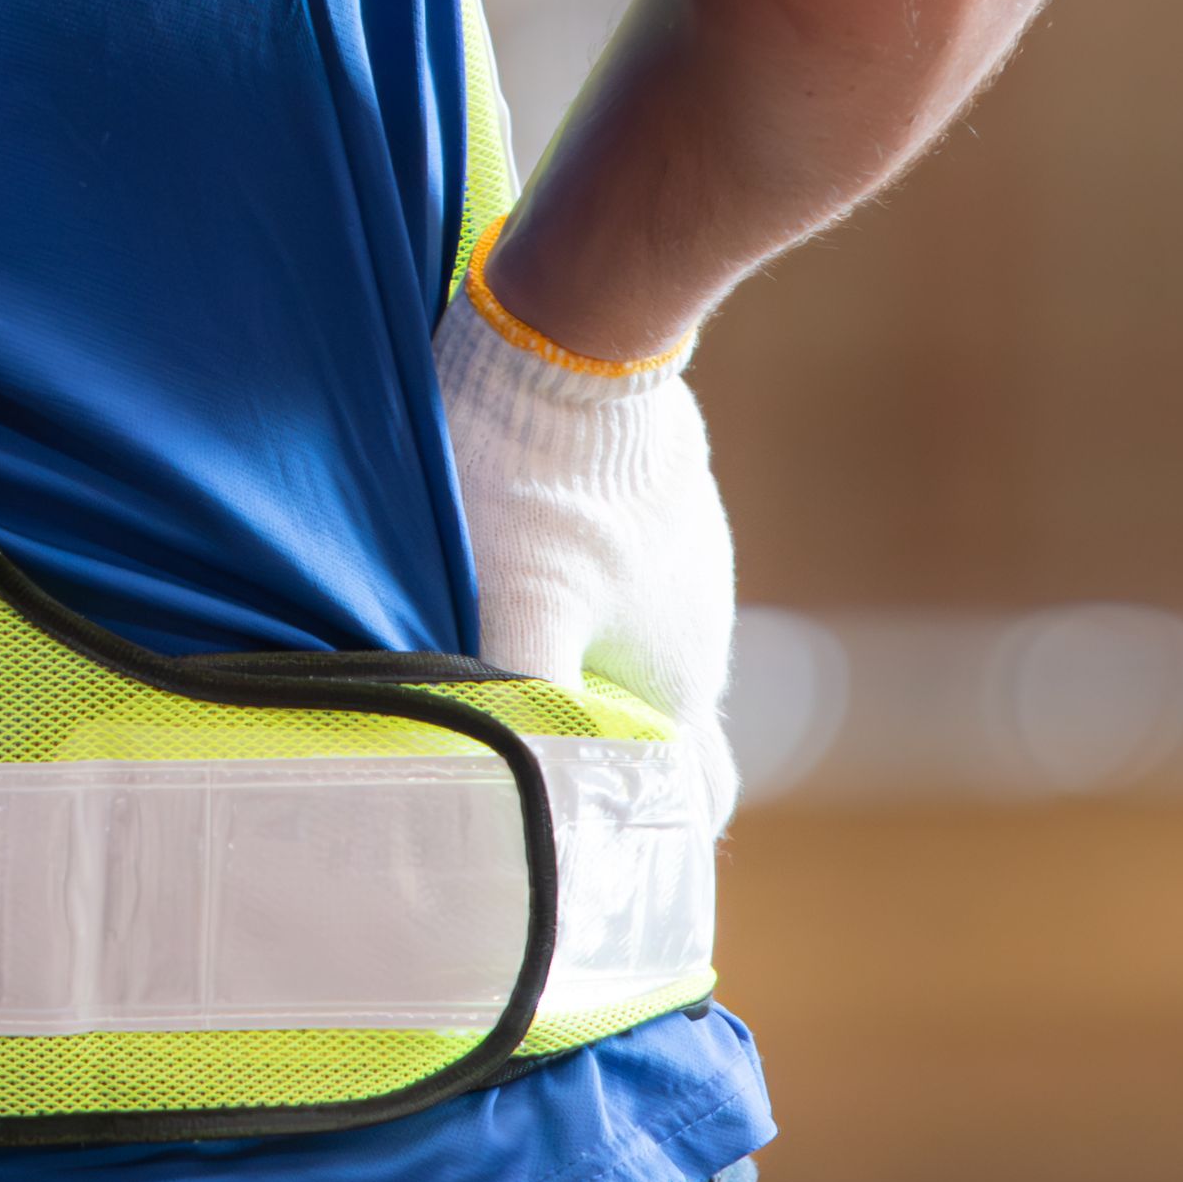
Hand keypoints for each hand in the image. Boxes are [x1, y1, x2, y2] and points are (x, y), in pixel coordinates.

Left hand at [435, 271, 741, 836]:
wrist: (583, 325)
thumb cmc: (538, 481)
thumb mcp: (513, 611)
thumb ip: (513, 709)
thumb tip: (492, 795)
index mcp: (681, 681)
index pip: (688, 798)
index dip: (642, 836)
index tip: (585, 856)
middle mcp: (695, 626)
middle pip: (651, 722)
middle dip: (595, 753)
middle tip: (508, 766)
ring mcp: (681, 554)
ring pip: (629, 639)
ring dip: (576, 664)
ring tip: (487, 672)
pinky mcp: (648, 492)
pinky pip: (613, 568)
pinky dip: (570, 592)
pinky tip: (499, 575)